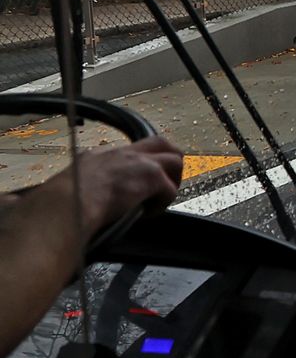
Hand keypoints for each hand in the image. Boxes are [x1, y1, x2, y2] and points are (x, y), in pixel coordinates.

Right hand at [64, 136, 184, 238]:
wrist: (65, 205)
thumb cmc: (60, 203)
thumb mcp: (70, 185)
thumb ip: (86, 185)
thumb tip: (87, 200)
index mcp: (101, 155)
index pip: (130, 151)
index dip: (141, 163)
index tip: (139, 179)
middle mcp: (124, 153)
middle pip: (161, 143)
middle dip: (169, 162)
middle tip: (164, 183)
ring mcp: (141, 162)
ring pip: (174, 161)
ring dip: (171, 182)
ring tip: (158, 200)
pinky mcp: (152, 176)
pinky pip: (170, 190)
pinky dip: (162, 204)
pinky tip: (146, 214)